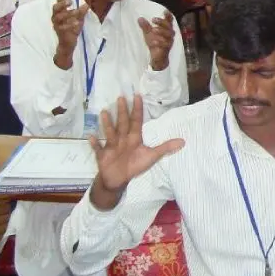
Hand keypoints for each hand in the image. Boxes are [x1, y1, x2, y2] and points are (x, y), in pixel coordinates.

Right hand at [51, 0, 88, 69]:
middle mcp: (55, 18)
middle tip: (71, 1)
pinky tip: (77, 23)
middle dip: (62, 4)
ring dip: (68, 13)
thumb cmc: (72, 29)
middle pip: (55, 8)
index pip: (58, 2)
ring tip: (76, 11)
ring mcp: (57, 25)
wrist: (69, 43)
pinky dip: (70, 25)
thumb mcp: (78, 19)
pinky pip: (63, 27)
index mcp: (59, 13)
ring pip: (58, 17)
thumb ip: (81, 12)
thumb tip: (87, 4)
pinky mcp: (60, 32)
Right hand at [89, 95, 184, 210]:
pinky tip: (90, 136)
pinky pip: (98, 148)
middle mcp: (122, 139)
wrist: (118, 180)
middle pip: (123, 123)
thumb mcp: (152, 156)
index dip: (137, 109)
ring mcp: (111, 146)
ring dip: (107, 123)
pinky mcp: (102, 155)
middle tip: (121, 97)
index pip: (136, 121)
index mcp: (134, 138)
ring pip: (110, 132)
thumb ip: (165, 148)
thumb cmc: (135, 166)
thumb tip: (183, 142)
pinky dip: (94, 144)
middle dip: (122, 111)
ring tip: (105, 112)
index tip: (137, 95)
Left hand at [138, 12, 175, 70]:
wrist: (157, 57)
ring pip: (168, 35)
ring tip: (153, 30)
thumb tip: (140, 18)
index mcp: (166, 29)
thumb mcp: (148, 34)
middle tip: (153, 19)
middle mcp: (169, 34)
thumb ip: (145, 26)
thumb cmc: (155, 43)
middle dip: (162, 22)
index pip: (169, 21)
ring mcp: (169, 41)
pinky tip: (153, 42)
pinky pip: (165, 45)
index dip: (168, 16)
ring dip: (161, 31)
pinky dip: (159, 43)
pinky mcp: (167, 48)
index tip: (165, 11)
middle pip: (169, 26)